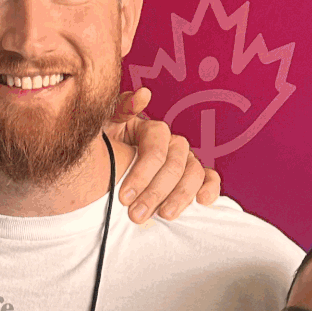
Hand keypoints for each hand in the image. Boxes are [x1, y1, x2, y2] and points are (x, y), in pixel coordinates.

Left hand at [106, 88, 220, 221]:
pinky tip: (203, 201)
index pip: (155, 149)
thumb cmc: (103, 150)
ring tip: (165, 216)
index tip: (124, 198)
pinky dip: (210, 188)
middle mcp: (172, 143)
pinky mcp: (193, 178)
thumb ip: (121, 108)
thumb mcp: (104, 128)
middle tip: (136, 215)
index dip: (142, 173)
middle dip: (155, 192)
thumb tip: (144, 94)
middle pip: (174, 164)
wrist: (101, 173)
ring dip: (181, 196)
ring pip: (193, 173)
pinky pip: (209, 179)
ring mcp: (184, 160)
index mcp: (151, 131)